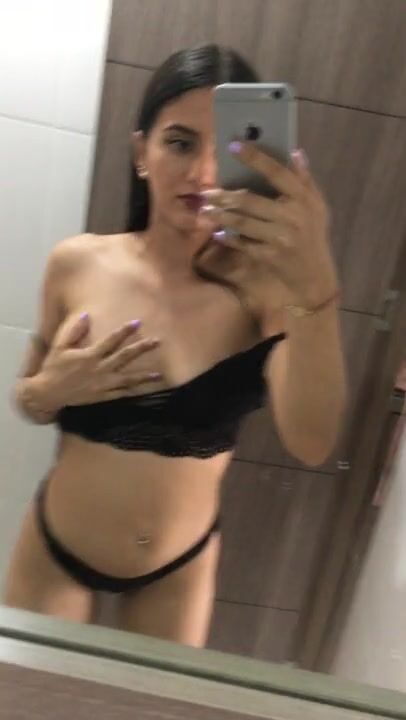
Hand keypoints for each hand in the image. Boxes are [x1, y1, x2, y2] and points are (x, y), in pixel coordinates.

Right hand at [37, 313, 161, 410]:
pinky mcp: (103, 396)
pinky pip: (122, 394)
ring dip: (144, 376)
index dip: (125, 331)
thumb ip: (74, 330)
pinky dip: (134, 391)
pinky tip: (145, 389)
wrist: (48, 394)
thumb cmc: (54, 368)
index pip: (111, 340)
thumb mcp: (60, 346)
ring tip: (160, 374)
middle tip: (157, 341)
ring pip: (128, 379)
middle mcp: (100, 370)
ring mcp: (103, 385)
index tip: (138, 322)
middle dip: (142, 348)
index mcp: (90, 356)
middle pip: (125, 357)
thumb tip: (87, 315)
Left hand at [198, 143, 338, 315]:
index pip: (277, 173)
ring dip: (220, 216)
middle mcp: (292, 217)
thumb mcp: (316, 207)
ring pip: (242, 222)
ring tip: (204, 210)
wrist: (314, 276)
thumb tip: (295, 151)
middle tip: (206, 192)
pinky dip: (228, 238)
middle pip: (250, 201)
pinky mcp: (269, 256)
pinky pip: (243, 243)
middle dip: (224, 196)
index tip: (233, 146)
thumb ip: (304, 180)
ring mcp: (280, 238)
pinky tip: (217, 233)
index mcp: (303, 199)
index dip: (254, 158)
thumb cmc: (313, 236)